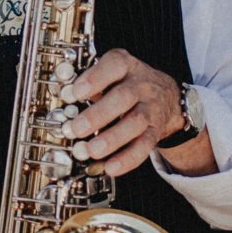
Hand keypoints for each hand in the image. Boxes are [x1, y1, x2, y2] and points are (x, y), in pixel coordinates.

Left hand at [59, 49, 212, 176]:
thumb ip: (90, 84)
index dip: (95, 78)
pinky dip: (127, 159)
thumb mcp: (112, 74)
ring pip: (135, 123)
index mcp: (126, 66)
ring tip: (91, 150)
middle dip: (98, 114)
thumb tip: (66, 101)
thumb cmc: (128, 83)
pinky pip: (144, 146)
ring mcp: (150, 108)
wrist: (165, 95)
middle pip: (123, 97)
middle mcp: (141, 85)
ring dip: (112, 139)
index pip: (114, 65)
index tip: (75, 93)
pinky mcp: (156, 131)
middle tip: (76, 128)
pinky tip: (111, 167)